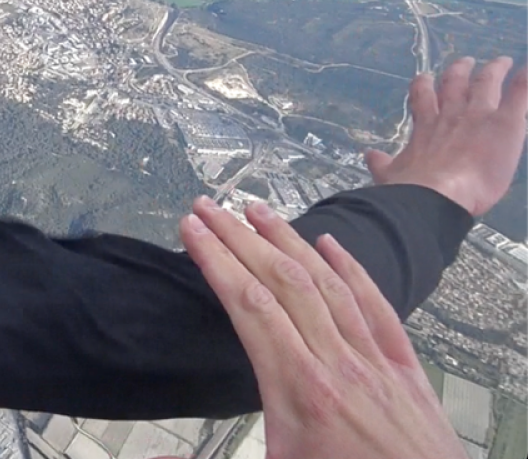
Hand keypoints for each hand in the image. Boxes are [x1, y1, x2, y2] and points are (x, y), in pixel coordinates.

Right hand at [177, 197, 466, 458]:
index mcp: (297, 392)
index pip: (247, 305)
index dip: (215, 260)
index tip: (191, 228)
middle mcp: (336, 365)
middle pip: (282, 281)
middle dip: (240, 237)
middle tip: (209, 205)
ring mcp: (375, 364)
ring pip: (327, 284)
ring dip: (289, 240)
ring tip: (256, 209)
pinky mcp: (406, 371)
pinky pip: (378, 307)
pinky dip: (352, 269)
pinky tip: (331, 243)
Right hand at [367, 56, 526, 215]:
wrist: (437, 192)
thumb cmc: (411, 187)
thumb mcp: (390, 175)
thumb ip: (383, 164)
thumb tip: (369, 155)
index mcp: (426, 127)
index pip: (423, 99)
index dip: (423, 86)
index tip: (424, 77)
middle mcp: (452, 115)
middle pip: (455, 85)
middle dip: (459, 72)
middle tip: (464, 62)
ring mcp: (479, 116)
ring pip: (487, 84)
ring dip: (493, 71)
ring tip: (500, 62)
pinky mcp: (506, 122)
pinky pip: (520, 96)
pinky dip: (525, 82)